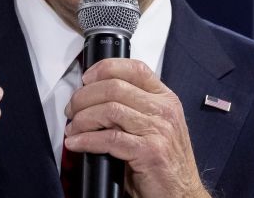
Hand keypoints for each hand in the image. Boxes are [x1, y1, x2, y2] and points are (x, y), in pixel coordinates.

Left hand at [64, 59, 209, 197]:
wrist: (181, 195)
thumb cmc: (164, 163)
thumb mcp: (154, 127)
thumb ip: (133, 108)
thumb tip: (94, 97)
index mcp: (166, 99)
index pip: (135, 68)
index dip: (105, 68)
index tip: (86, 78)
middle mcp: (164, 110)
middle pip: (115, 87)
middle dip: (85, 96)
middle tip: (72, 109)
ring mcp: (159, 130)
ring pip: (109, 109)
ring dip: (83, 118)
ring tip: (72, 128)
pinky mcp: (149, 151)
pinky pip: (109, 138)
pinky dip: (86, 140)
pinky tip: (76, 143)